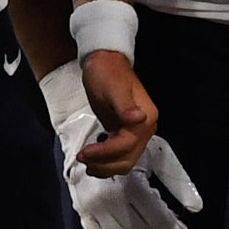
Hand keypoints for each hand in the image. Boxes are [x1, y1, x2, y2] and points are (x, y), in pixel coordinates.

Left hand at [42, 65, 202, 228]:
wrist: (105, 61)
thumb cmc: (107, 73)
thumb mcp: (113, 89)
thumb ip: (125, 106)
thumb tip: (139, 120)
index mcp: (146, 118)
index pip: (126, 145)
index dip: (105, 153)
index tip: (84, 153)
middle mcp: (146, 127)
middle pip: (128, 158)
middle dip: (105, 164)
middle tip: (82, 159)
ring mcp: (138, 132)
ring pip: (125, 161)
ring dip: (106, 167)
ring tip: (86, 162)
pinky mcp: (127, 133)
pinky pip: (120, 155)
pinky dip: (107, 161)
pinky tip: (94, 157)